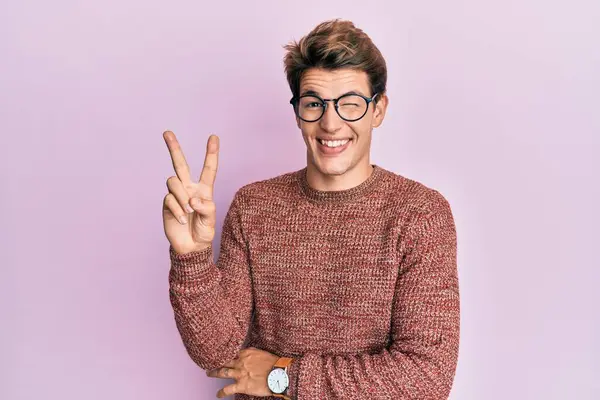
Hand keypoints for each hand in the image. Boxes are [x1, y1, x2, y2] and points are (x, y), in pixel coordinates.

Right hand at [162, 130, 218, 254]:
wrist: (191, 247)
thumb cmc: (204, 232)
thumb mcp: (211, 220)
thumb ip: (206, 208)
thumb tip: (192, 199)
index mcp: (204, 190)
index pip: (208, 169)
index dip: (211, 153)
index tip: (214, 137)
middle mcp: (189, 188)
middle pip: (180, 164)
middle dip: (173, 148)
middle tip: (167, 132)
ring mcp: (177, 195)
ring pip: (174, 182)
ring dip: (182, 196)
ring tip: (188, 212)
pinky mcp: (167, 204)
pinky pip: (169, 199)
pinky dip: (177, 210)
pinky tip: (182, 220)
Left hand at [205, 347, 279, 397]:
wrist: (279, 374)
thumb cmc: (274, 364)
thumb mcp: (262, 353)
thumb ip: (253, 352)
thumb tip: (249, 352)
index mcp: (246, 353)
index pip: (232, 351)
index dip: (226, 352)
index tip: (221, 352)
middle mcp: (240, 362)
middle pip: (225, 360)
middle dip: (217, 361)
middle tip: (210, 361)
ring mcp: (239, 373)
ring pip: (222, 372)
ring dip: (214, 373)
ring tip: (209, 373)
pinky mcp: (241, 385)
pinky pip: (228, 389)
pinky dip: (221, 392)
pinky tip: (218, 394)